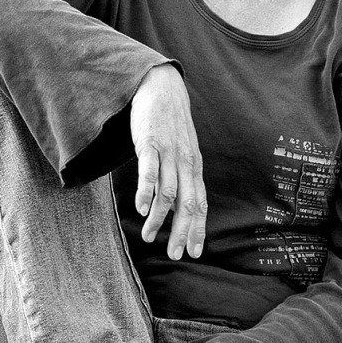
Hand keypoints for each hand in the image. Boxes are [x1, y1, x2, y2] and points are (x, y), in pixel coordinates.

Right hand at [129, 65, 206, 259]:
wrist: (161, 87)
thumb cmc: (169, 123)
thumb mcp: (181, 150)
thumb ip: (181, 175)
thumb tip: (180, 202)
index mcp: (193, 167)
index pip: (200, 204)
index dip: (198, 229)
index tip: (194, 252)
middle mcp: (185, 163)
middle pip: (188, 203)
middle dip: (182, 231)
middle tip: (176, 255)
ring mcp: (168, 153)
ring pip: (169, 192)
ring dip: (160, 218)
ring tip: (149, 237)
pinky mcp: (150, 143)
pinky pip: (150, 171)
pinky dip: (147, 192)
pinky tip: (141, 209)